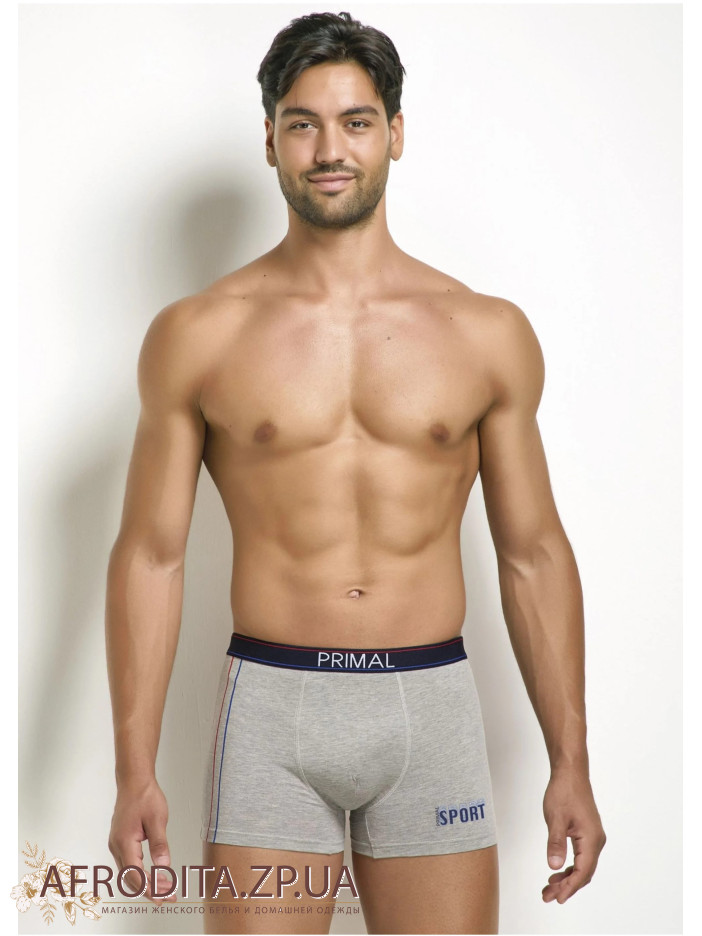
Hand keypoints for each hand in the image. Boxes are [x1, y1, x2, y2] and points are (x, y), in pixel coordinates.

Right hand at [108, 776, 176, 902]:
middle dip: (149, 889)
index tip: (163, 897)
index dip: (149, 889)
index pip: (135, 874)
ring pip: (129, 871)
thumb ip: (160, 844)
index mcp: (124, 841)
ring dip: (146, 882)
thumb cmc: (145, 796)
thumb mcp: (158, 819)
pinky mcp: (120, 841)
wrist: (133, 781)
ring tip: (165, 888)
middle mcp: (116, 845)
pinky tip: (154, 875)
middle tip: (168, 896)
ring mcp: (116, 843)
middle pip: (131, 877)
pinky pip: (129, 863)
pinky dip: (141, 872)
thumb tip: (164, 865)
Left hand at [542, 766, 605, 903]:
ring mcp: (592, 837)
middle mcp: (596, 840)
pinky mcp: (586, 832)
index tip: (558, 898)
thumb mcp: (556, 818)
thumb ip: (555, 843)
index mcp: (591, 839)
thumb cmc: (564, 791)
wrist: (570, 773)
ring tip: (549, 887)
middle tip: (547, 896)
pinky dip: (569, 866)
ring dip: (567, 877)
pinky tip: (557, 870)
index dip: (570, 887)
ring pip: (582, 865)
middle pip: (583, 872)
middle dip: (566, 886)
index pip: (582, 871)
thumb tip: (554, 865)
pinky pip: (580, 856)